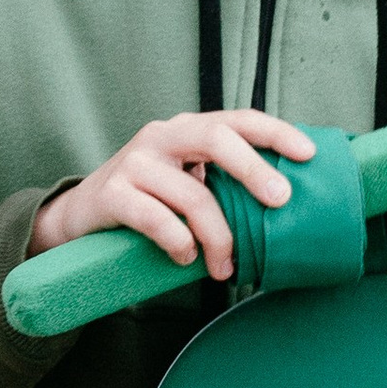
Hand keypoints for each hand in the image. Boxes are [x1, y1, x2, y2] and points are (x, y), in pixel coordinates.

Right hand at [31, 112, 313, 280]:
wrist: (77, 220)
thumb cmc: (147, 204)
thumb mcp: (185, 184)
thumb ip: (221, 184)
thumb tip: (284, 206)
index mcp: (185, 131)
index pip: (236, 120)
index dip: (275, 131)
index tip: (308, 153)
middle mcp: (160, 138)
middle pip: (214, 138)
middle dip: (253, 169)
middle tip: (280, 201)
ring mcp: (133, 163)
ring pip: (191, 194)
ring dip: (217, 237)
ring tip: (224, 267)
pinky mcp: (111, 194)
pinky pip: (156, 218)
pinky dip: (179, 242)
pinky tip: (185, 258)